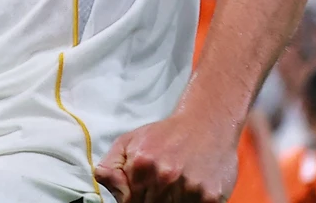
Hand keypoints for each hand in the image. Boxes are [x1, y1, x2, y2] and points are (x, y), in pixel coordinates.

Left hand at [96, 113, 238, 202]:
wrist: (208, 122)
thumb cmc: (166, 135)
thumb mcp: (130, 141)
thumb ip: (111, 166)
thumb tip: (104, 182)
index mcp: (141, 164)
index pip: (129, 202)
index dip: (134, 200)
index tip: (143, 193)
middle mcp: (165, 177)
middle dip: (154, 200)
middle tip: (162, 187)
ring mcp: (189, 189)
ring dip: (174, 202)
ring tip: (178, 186)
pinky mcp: (211, 197)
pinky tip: (192, 189)